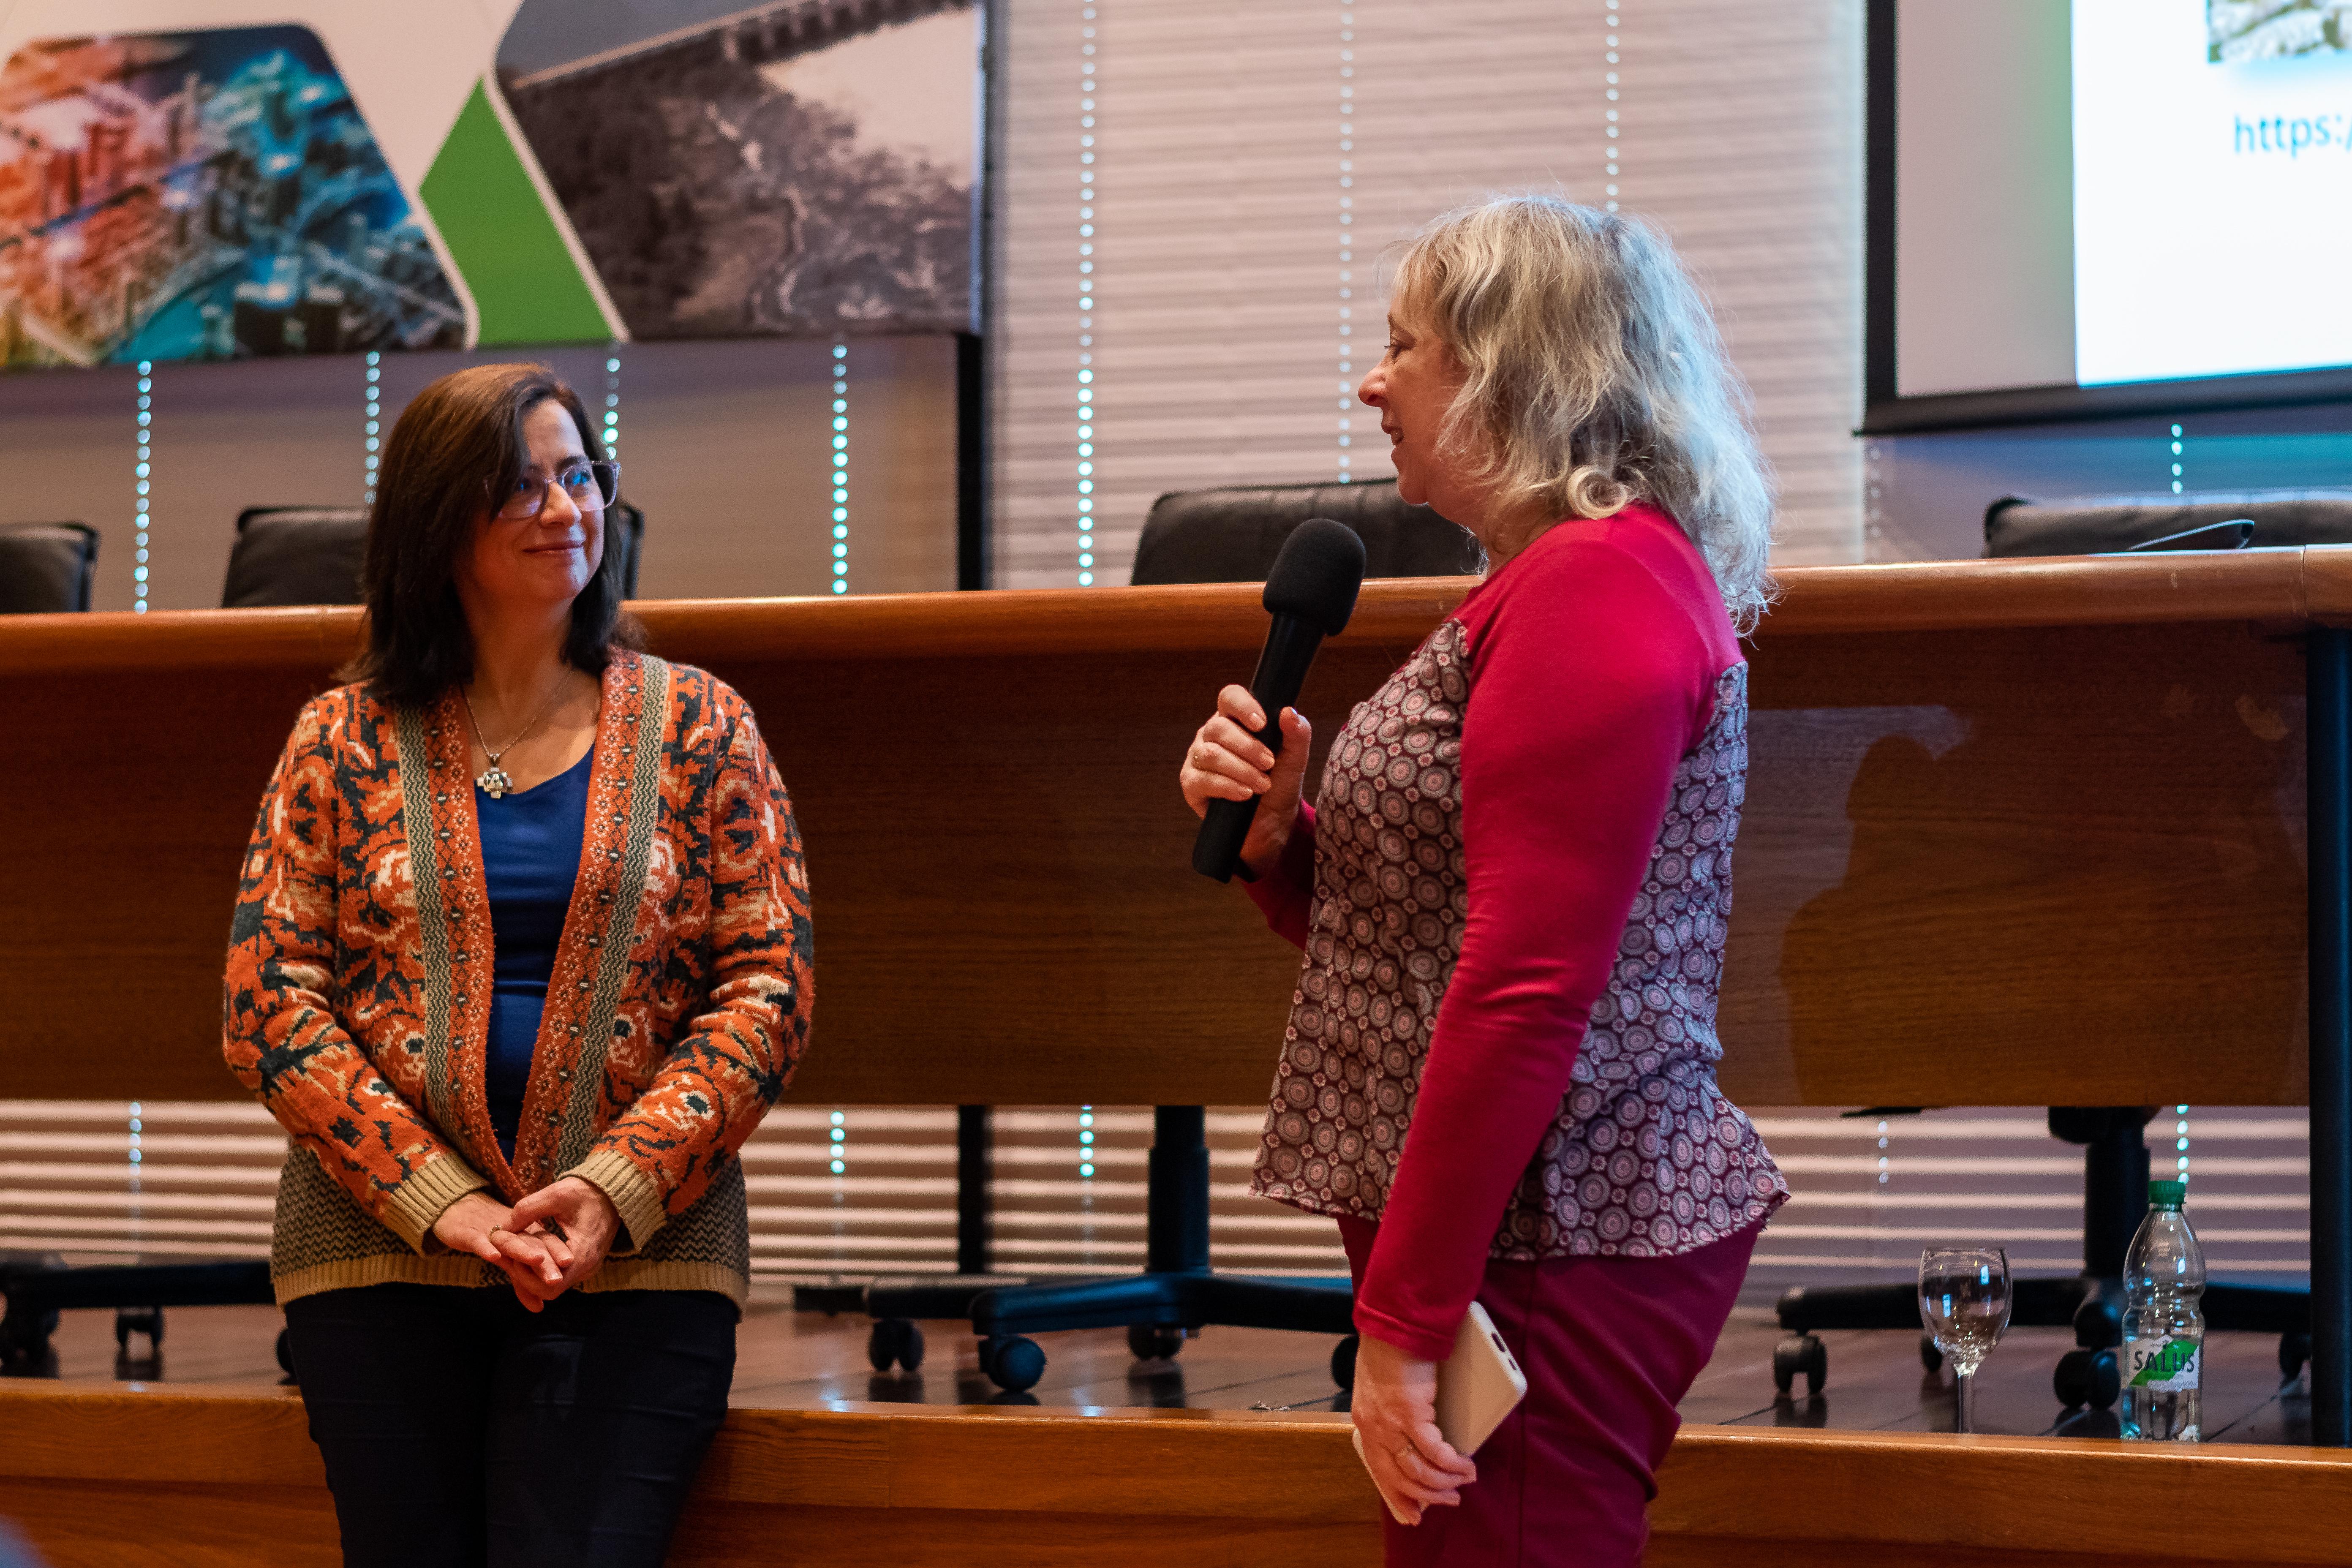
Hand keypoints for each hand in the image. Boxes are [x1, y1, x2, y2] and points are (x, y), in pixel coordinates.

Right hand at [430, 1190, 573, 1311]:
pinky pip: (478, 1240)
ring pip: (509, 1240)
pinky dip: (486, 1247)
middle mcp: (511, 1232)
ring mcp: (489, 1232)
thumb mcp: (508, 1258)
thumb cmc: (488, 1237)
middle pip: (531, 1244)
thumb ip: (522, 1281)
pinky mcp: (468, 1233)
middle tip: (559, 1275)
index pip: (544, 1243)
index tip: (573, 1265)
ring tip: (538, 1260)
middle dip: (546, 1260)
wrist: (458, 1212)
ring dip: (523, 1251)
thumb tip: (539, 1307)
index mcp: (523, 1234)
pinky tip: (495, 1256)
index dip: (556, 1253)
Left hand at [509, 1176, 621, 1294]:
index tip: (510, 1255)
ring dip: (532, 1273)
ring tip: (516, 1253)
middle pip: (548, 1290)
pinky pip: (559, 1275)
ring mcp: (586, 1268)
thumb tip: (502, 1227)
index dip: (525, 1274)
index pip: (549, 1285)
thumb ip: (528, 1210)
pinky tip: (530, 1252)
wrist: (613, 1193)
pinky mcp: (583, 1264)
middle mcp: (587, 1268)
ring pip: (552, 1285)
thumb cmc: (586, 1192)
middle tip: (509, 1256)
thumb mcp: (556, 1194)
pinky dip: (542, 1268)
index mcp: (584, 1254)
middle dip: (525, 1276)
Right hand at [1178, 684, 1313, 876]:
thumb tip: (1288, 711)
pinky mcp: (1191, 784)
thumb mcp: (1295, 758)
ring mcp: (1197, 758)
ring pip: (1210, 754)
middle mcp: (1211, 735)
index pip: (1229, 697)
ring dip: (1241, 770)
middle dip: (1248, 747)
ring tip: (1262, 784)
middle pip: (1219, 728)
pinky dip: (1228, 786)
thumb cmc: (1279, 782)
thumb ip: (1297, 733)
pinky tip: (1245, 794)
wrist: (1271, 820)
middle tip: (1269, 764)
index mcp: (1234, 719)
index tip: (1262, 724)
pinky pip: (1202, 779)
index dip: (1243, 706)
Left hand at [1351, 1333, 1475, 1523]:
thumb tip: (1414, 1442)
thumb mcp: (1382, 1391)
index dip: (1398, 1496)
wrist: (1394, 1326)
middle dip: (1428, 1495)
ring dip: (1444, 1482)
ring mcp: (1391, 1423)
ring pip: (1419, 1471)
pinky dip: (1452, 1464)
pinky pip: (1435, 1452)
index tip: (1413, 1514)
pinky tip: (1464, 1465)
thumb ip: (1393, 1417)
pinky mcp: (1412, 1414)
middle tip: (1450, 1499)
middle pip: (1401, 1478)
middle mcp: (1375, 1428)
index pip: (1379, 1471)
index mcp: (1366, 1423)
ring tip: (1463, 1481)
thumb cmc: (1391, 1352)